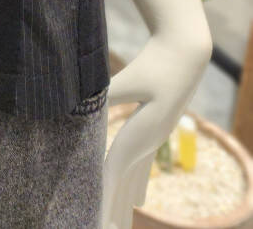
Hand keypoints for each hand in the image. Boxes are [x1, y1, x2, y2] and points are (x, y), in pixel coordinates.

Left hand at [102, 29, 211, 228]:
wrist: (184, 52)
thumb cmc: (153, 62)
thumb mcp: (129, 79)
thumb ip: (105, 94)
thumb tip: (80, 105)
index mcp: (139, 134)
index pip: (113, 172)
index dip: (102, 196)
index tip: (95, 220)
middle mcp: (148, 142)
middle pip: (124, 183)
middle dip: (112, 208)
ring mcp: (154, 138)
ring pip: (136, 177)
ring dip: (124, 200)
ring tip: (118, 224)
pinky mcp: (156, 130)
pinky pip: (144, 164)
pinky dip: (137, 184)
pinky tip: (138, 199)